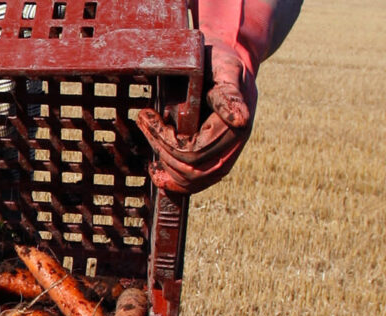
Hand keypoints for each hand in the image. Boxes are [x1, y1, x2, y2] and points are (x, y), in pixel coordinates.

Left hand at [136, 40, 257, 193]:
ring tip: (149, 132)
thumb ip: (230, 94)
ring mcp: (223, 156)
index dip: (165, 140)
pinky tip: (156, 170)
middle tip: (144, 119)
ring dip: (164, 163)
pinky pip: (193, 184)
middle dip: (161, 147)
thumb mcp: (226, 68)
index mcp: (236, 126)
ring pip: (190, 180)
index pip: (195, 151)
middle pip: (191, 169)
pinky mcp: (212, 160)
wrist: (224, 63)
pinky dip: (171, 182)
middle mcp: (232, 146)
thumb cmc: (221, 62)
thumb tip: (241, 121)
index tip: (146, 114)